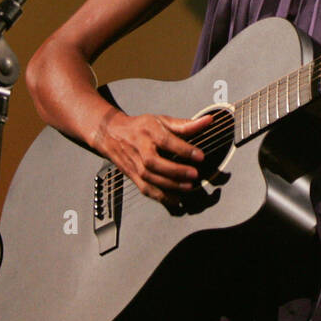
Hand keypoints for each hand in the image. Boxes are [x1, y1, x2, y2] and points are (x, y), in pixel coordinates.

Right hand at [93, 110, 212, 207]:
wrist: (112, 134)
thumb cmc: (140, 127)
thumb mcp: (162, 121)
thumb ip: (185, 124)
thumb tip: (208, 121)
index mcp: (149, 131)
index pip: (166, 141)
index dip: (183, 149)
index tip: (200, 156)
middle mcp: (140, 148)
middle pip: (154, 162)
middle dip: (175, 170)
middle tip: (194, 174)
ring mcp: (134, 163)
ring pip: (149, 178)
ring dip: (170, 185)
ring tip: (188, 187)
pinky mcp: (132, 176)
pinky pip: (145, 188)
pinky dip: (160, 196)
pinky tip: (175, 199)